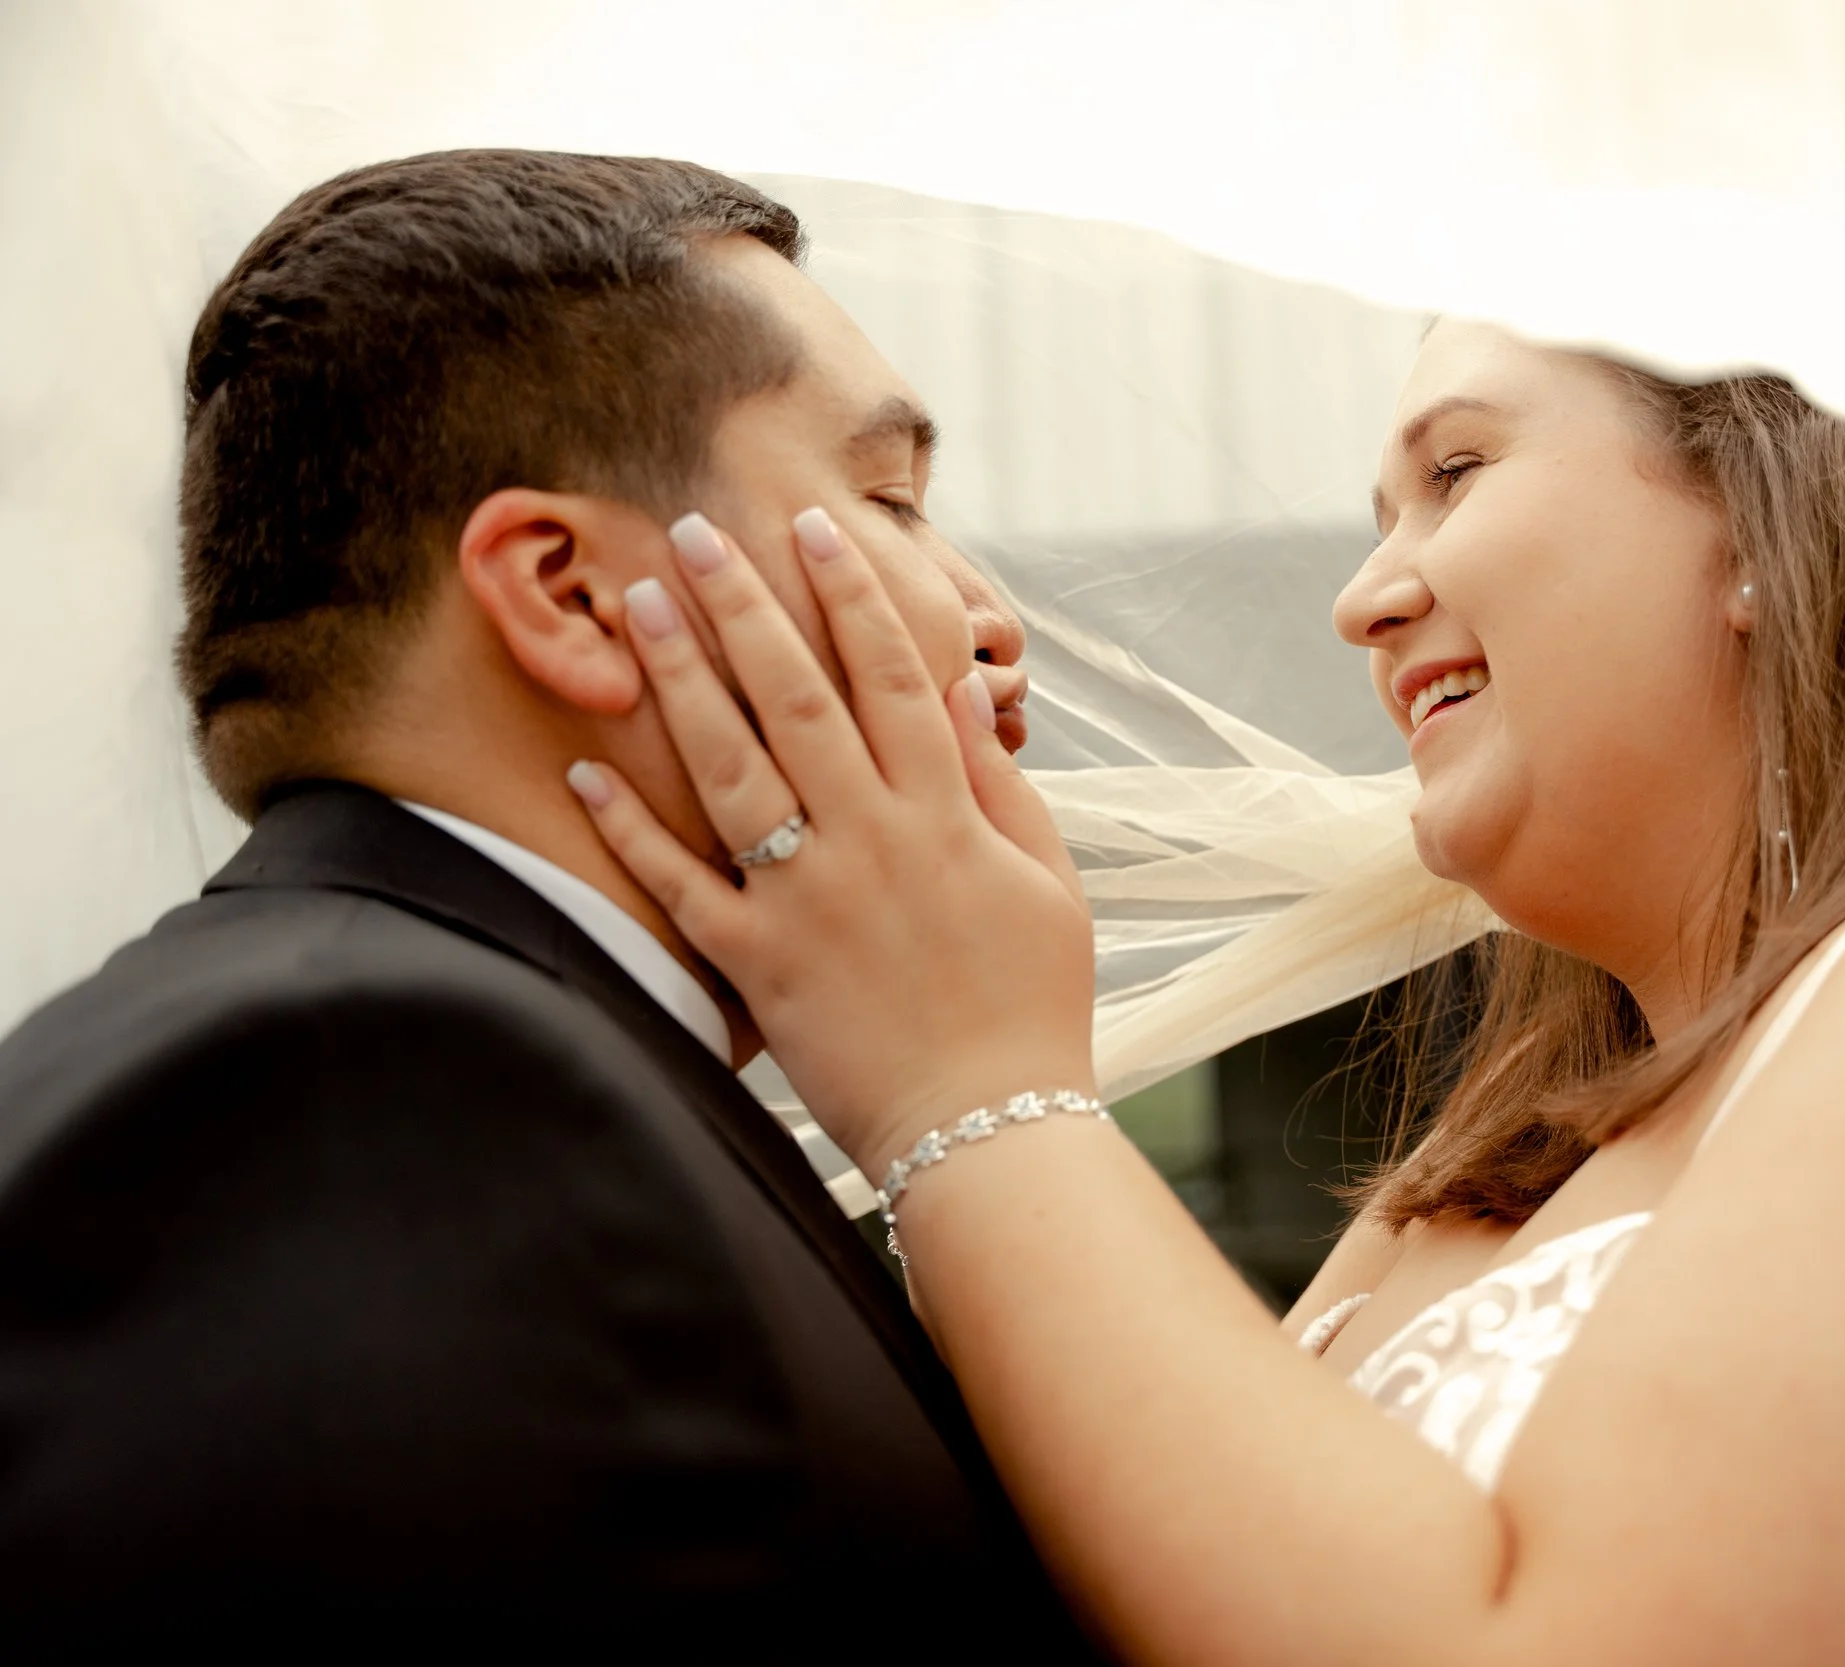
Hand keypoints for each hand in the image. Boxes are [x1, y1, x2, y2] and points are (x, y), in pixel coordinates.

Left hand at [566, 508, 1095, 1174]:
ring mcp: (807, 899)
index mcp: (945, 817)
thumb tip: (960, 693)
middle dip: (744, 605)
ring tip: (639, 607)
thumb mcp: (1046, 882)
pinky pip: (680, 885)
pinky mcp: (758, 963)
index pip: (892, 676)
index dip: (852, 594)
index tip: (813, 528)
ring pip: (731, 768)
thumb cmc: (1032, 1003)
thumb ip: (996, 785)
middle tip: (692, 530)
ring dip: (681, 680)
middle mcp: (871, 841)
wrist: (989, 1129)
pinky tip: (585, 771)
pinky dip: (629, 829)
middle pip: (796, 698)